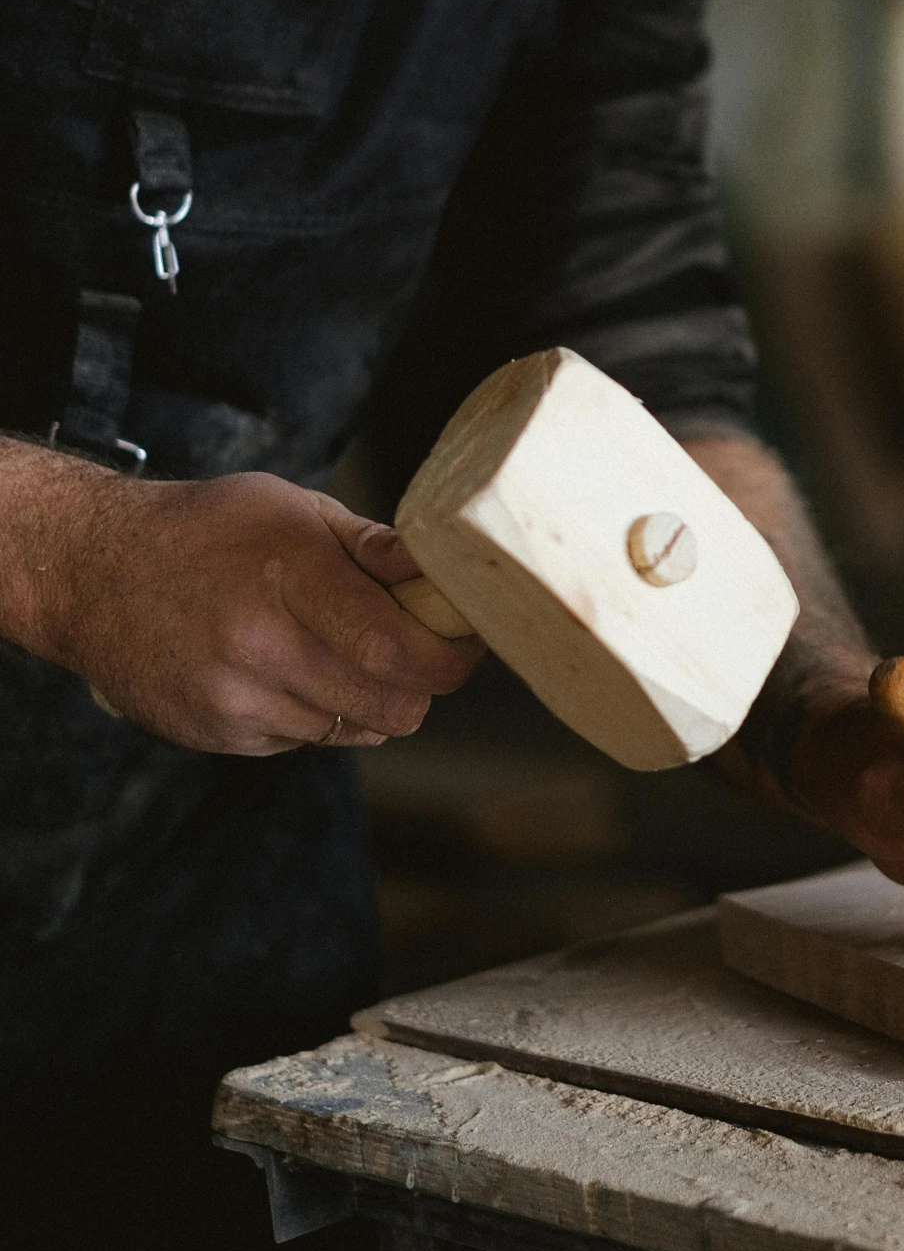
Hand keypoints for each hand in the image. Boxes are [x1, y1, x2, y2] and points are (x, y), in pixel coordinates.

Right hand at [36, 469, 481, 753]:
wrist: (91, 571)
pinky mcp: (212, 734)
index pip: (396, 649)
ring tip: (336, 650)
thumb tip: (440, 572)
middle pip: (388, 705)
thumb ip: (370, 546)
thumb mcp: (290, 507)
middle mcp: (258, 644)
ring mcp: (231, 698)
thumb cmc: (205, 530)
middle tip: (415, 650)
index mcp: (288, 575)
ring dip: (366, 700)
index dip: (448, 658)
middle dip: (419, 685)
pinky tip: (282, 670)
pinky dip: (313, 715)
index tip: (465, 642)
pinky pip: (300, 742)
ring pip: (351, 730)